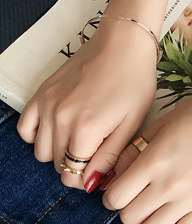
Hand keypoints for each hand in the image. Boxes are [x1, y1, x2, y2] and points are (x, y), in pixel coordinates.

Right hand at [16, 17, 157, 189]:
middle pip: (58, 164)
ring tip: (81, 133)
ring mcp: (48, 106)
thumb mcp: (133, 121)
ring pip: (42, 151)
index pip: (73, 175)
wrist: (123, 41)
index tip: (98, 164)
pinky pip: (26, 128)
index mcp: (85, 130)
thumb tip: (90, 182)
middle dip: (76, 162)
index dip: (87, 175)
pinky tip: (59, 126)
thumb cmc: (134, 78)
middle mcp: (61, 119)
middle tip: (96, 145)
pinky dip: (38, 134)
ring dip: (59, 150)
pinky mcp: (42, 93)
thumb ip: (109, 156)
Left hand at [100, 84, 191, 223]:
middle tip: (138, 196)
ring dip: (147, 221)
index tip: (120, 190)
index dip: (113, 195)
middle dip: (129, 208)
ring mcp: (191, 198)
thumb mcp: (162, 123)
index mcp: (155, 160)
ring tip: (155, 205)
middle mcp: (170, 183)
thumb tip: (116, 174)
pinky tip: (172, 213)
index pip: (115, 197)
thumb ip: (135, 149)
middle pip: (130, 218)